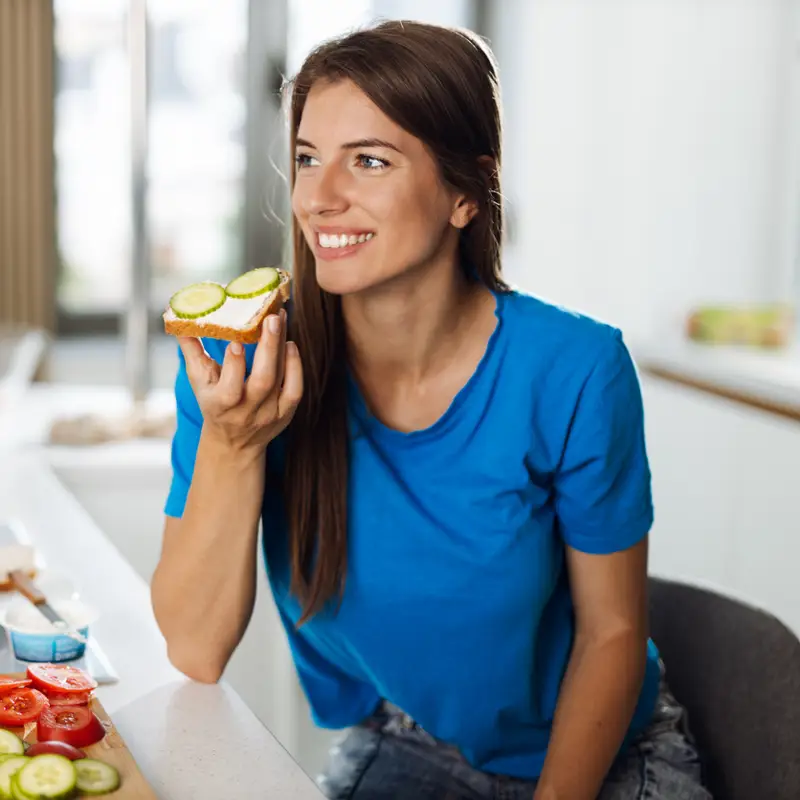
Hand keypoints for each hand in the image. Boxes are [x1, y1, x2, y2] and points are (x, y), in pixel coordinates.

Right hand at [177, 309, 302, 452]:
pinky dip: (295, 365)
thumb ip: (191, 351)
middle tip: (271, 317)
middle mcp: (247, 412)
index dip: (234, 364)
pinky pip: (295, 388)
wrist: (235, 443)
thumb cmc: (214, 404)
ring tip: (281, 320)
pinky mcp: (286, 413)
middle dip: (268, 347)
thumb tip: (178, 320)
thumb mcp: (199, 382)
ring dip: (281, 348)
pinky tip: (290, 345)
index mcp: (221, 405)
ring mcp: (269, 413)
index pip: (230, 388)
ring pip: (279, 380)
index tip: (236, 340)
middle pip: (262, 380)